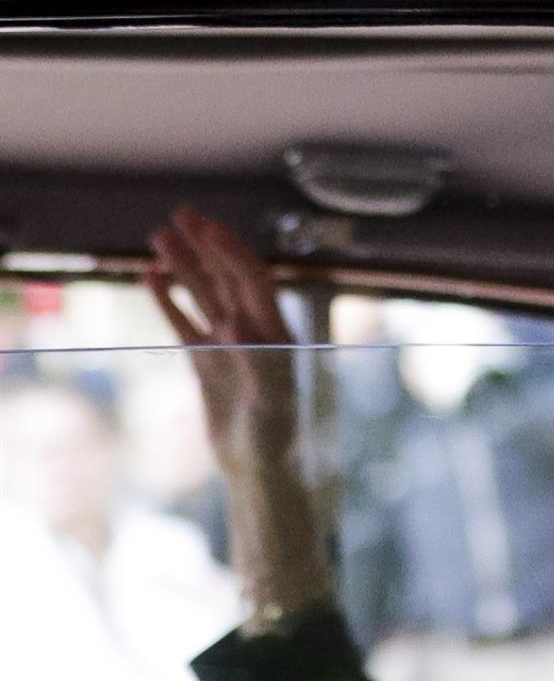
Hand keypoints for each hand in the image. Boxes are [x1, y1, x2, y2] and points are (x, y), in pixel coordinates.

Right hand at [144, 207, 298, 468]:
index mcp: (276, 333)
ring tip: (159, 235)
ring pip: (204, 294)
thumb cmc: (274, 437)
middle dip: (207, 244)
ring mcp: (228, 345)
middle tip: (180, 213)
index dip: (230, 251)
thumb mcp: (269, 399)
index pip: (253, 280)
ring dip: (184, 265)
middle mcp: (253, 332)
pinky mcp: (207, 362)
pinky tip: (150, 276)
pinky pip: (185, 322)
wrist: (259, 468)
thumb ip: (255, 359)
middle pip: (228, 277)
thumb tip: (232, 321)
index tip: (205, 227)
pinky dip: (169, 298)